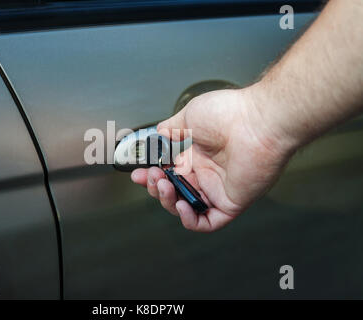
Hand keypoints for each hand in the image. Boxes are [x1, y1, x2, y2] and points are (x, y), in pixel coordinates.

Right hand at [131, 87, 294, 231]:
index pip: (169, 173)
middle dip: (155, 187)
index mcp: (196, 155)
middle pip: (174, 191)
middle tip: (149, 177)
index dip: (151, 175)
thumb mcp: (188, 117)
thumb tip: (157, 133)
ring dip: (169, 201)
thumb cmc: (227, 114)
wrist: (256, 121)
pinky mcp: (231, 202)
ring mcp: (218, 189)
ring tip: (163, 185)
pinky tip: (181, 206)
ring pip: (187, 207)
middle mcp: (206, 173)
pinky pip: (209, 222)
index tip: (138, 174)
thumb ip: (171, 129)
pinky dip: (191, 220)